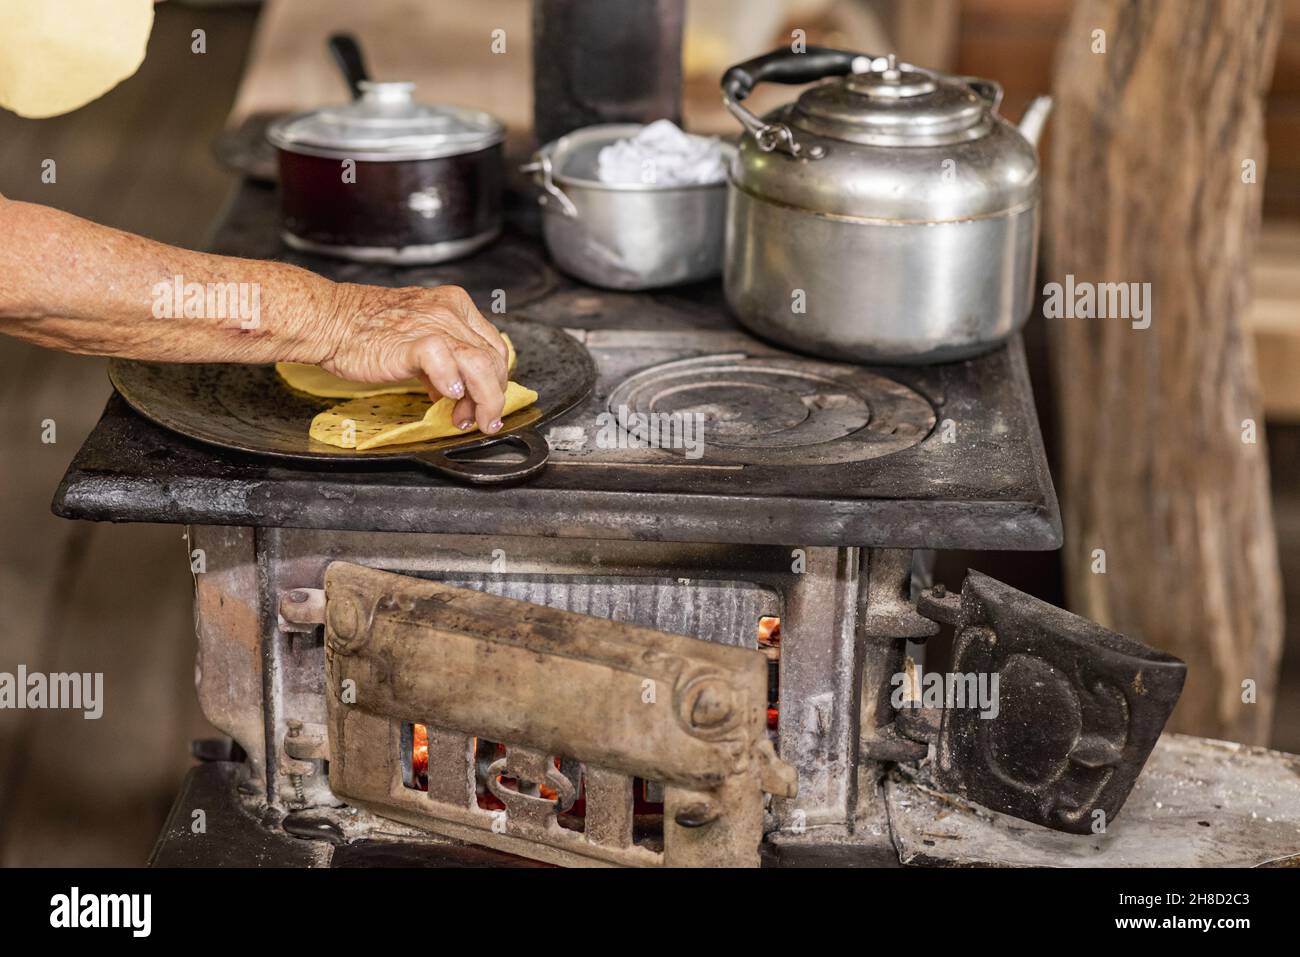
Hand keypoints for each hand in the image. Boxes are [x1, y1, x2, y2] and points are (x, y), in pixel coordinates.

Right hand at [321, 284, 508, 432]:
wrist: (328, 319)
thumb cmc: (364, 330)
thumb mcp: (416, 339)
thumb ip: (443, 361)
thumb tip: (457, 392)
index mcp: (454, 306)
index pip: (494, 347)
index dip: (495, 381)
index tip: (486, 403)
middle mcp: (450, 312)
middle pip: (494, 359)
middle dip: (491, 397)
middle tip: (478, 419)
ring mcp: (434, 324)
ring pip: (480, 363)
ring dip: (484, 399)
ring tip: (471, 420)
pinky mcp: (413, 341)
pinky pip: (445, 360)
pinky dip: (451, 382)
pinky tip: (445, 398)